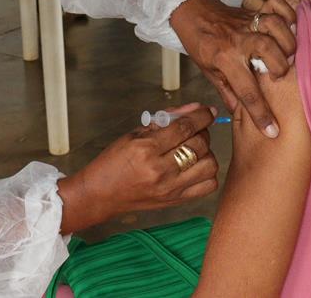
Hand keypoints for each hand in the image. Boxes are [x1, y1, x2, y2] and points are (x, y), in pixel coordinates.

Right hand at [57, 103, 219, 233]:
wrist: (101, 194)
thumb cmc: (114, 162)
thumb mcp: (134, 134)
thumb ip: (165, 121)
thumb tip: (192, 109)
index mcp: (147, 149)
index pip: (185, 127)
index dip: (201, 115)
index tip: (207, 111)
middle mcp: (161, 169)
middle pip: (199, 144)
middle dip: (202, 131)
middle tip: (194, 130)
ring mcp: (170, 188)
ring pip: (209, 165)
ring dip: (207, 153)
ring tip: (194, 150)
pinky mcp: (175, 201)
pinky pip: (208, 186)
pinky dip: (208, 173)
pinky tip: (196, 167)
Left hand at [170, 0, 297, 137]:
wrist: (193, 12)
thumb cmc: (200, 43)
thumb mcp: (208, 71)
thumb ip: (228, 92)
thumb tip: (241, 114)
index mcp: (224, 58)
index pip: (246, 91)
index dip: (261, 114)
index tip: (272, 130)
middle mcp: (238, 40)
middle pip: (268, 51)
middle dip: (281, 68)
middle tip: (280, 78)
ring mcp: (248, 22)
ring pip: (275, 27)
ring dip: (287, 43)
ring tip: (288, 56)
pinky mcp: (255, 11)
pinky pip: (277, 8)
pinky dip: (288, 17)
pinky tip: (292, 29)